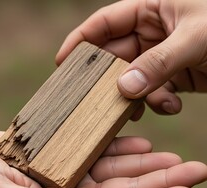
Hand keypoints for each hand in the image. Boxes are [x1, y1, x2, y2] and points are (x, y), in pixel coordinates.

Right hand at [56, 0, 206, 115]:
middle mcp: (151, 33)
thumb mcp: (197, 38)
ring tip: (145, 108)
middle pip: (115, 58)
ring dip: (137, 97)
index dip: (81, 42)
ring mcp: (160, 57)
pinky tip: (171, 105)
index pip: (104, 23)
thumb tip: (125, 88)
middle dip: (110, 81)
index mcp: (151, 9)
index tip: (63, 63)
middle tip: (103, 101)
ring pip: (132, 80)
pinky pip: (153, 91)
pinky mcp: (172, 76)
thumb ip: (160, 62)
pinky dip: (158, 102)